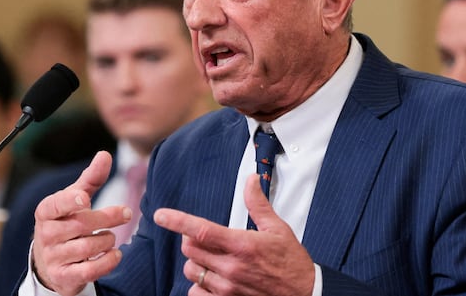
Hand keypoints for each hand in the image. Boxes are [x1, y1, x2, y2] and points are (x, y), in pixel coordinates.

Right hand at [32, 151, 130, 295]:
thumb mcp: (75, 199)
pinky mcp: (64, 276)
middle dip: (108, 218)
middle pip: (81, 224)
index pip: (56, 204)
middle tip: (127, 213)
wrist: (51, 261)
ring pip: (88, 247)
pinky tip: (116, 254)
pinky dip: (107, 262)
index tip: (85, 199)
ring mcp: (54, 257)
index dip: (70, 201)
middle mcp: (47, 234)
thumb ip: (91, 179)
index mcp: (47, 211)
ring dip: (108, 240)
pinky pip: (90, 271)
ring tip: (111, 236)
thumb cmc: (67, 221)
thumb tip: (105, 154)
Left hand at [154, 174, 314, 295]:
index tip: (161, 215)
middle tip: (206, 237)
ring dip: (196, 262)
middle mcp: (231, 268)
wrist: (304, 294)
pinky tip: (212, 279)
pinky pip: (196, 293)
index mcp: (242, 245)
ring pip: (191, 270)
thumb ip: (258, 204)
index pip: (201, 230)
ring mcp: (227, 288)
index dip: (177, 221)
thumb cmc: (291, 262)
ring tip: (213, 259)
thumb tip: (250, 181)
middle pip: (190, 248)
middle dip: (192, 239)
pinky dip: (199, 285)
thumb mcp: (278, 229)